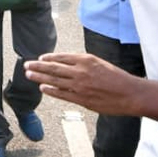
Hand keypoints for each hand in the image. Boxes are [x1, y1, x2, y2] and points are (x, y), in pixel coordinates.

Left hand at [23, 52, 142, 113]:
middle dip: (38, 66)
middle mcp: (81, 71)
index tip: (39, 58)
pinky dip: (50, 90)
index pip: (62, 57)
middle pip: (54, 67)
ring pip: (55, 80)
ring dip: (39, 77)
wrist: (131, 93)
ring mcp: (80, 85)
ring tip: (29, 75)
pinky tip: (42, 87)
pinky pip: (62, 94)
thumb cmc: (118, 78)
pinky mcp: (81, 98)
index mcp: (86, 60)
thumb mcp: (100, 63)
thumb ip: (84, 63)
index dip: (48, 58)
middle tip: (26, 65)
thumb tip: (67, 64)